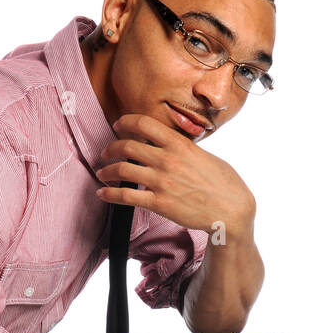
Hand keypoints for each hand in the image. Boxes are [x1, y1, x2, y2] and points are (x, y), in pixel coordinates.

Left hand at [95, 113, 254, 238]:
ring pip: (122, 170)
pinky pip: (126, 196)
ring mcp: (162, 181)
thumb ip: (185, 149)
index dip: (125, 122)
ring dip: (107, 170)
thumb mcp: (205, 156)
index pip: (144, 123)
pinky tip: (103, 194)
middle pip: (127, 146)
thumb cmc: (224, 184)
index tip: (118, 125)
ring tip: (102, 173)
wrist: (231, 210)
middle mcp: (168, 160)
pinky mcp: (159, 203)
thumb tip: (171, 146)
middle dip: (111, 148)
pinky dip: (110, 194)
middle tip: (106, 152)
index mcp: (180, 144)